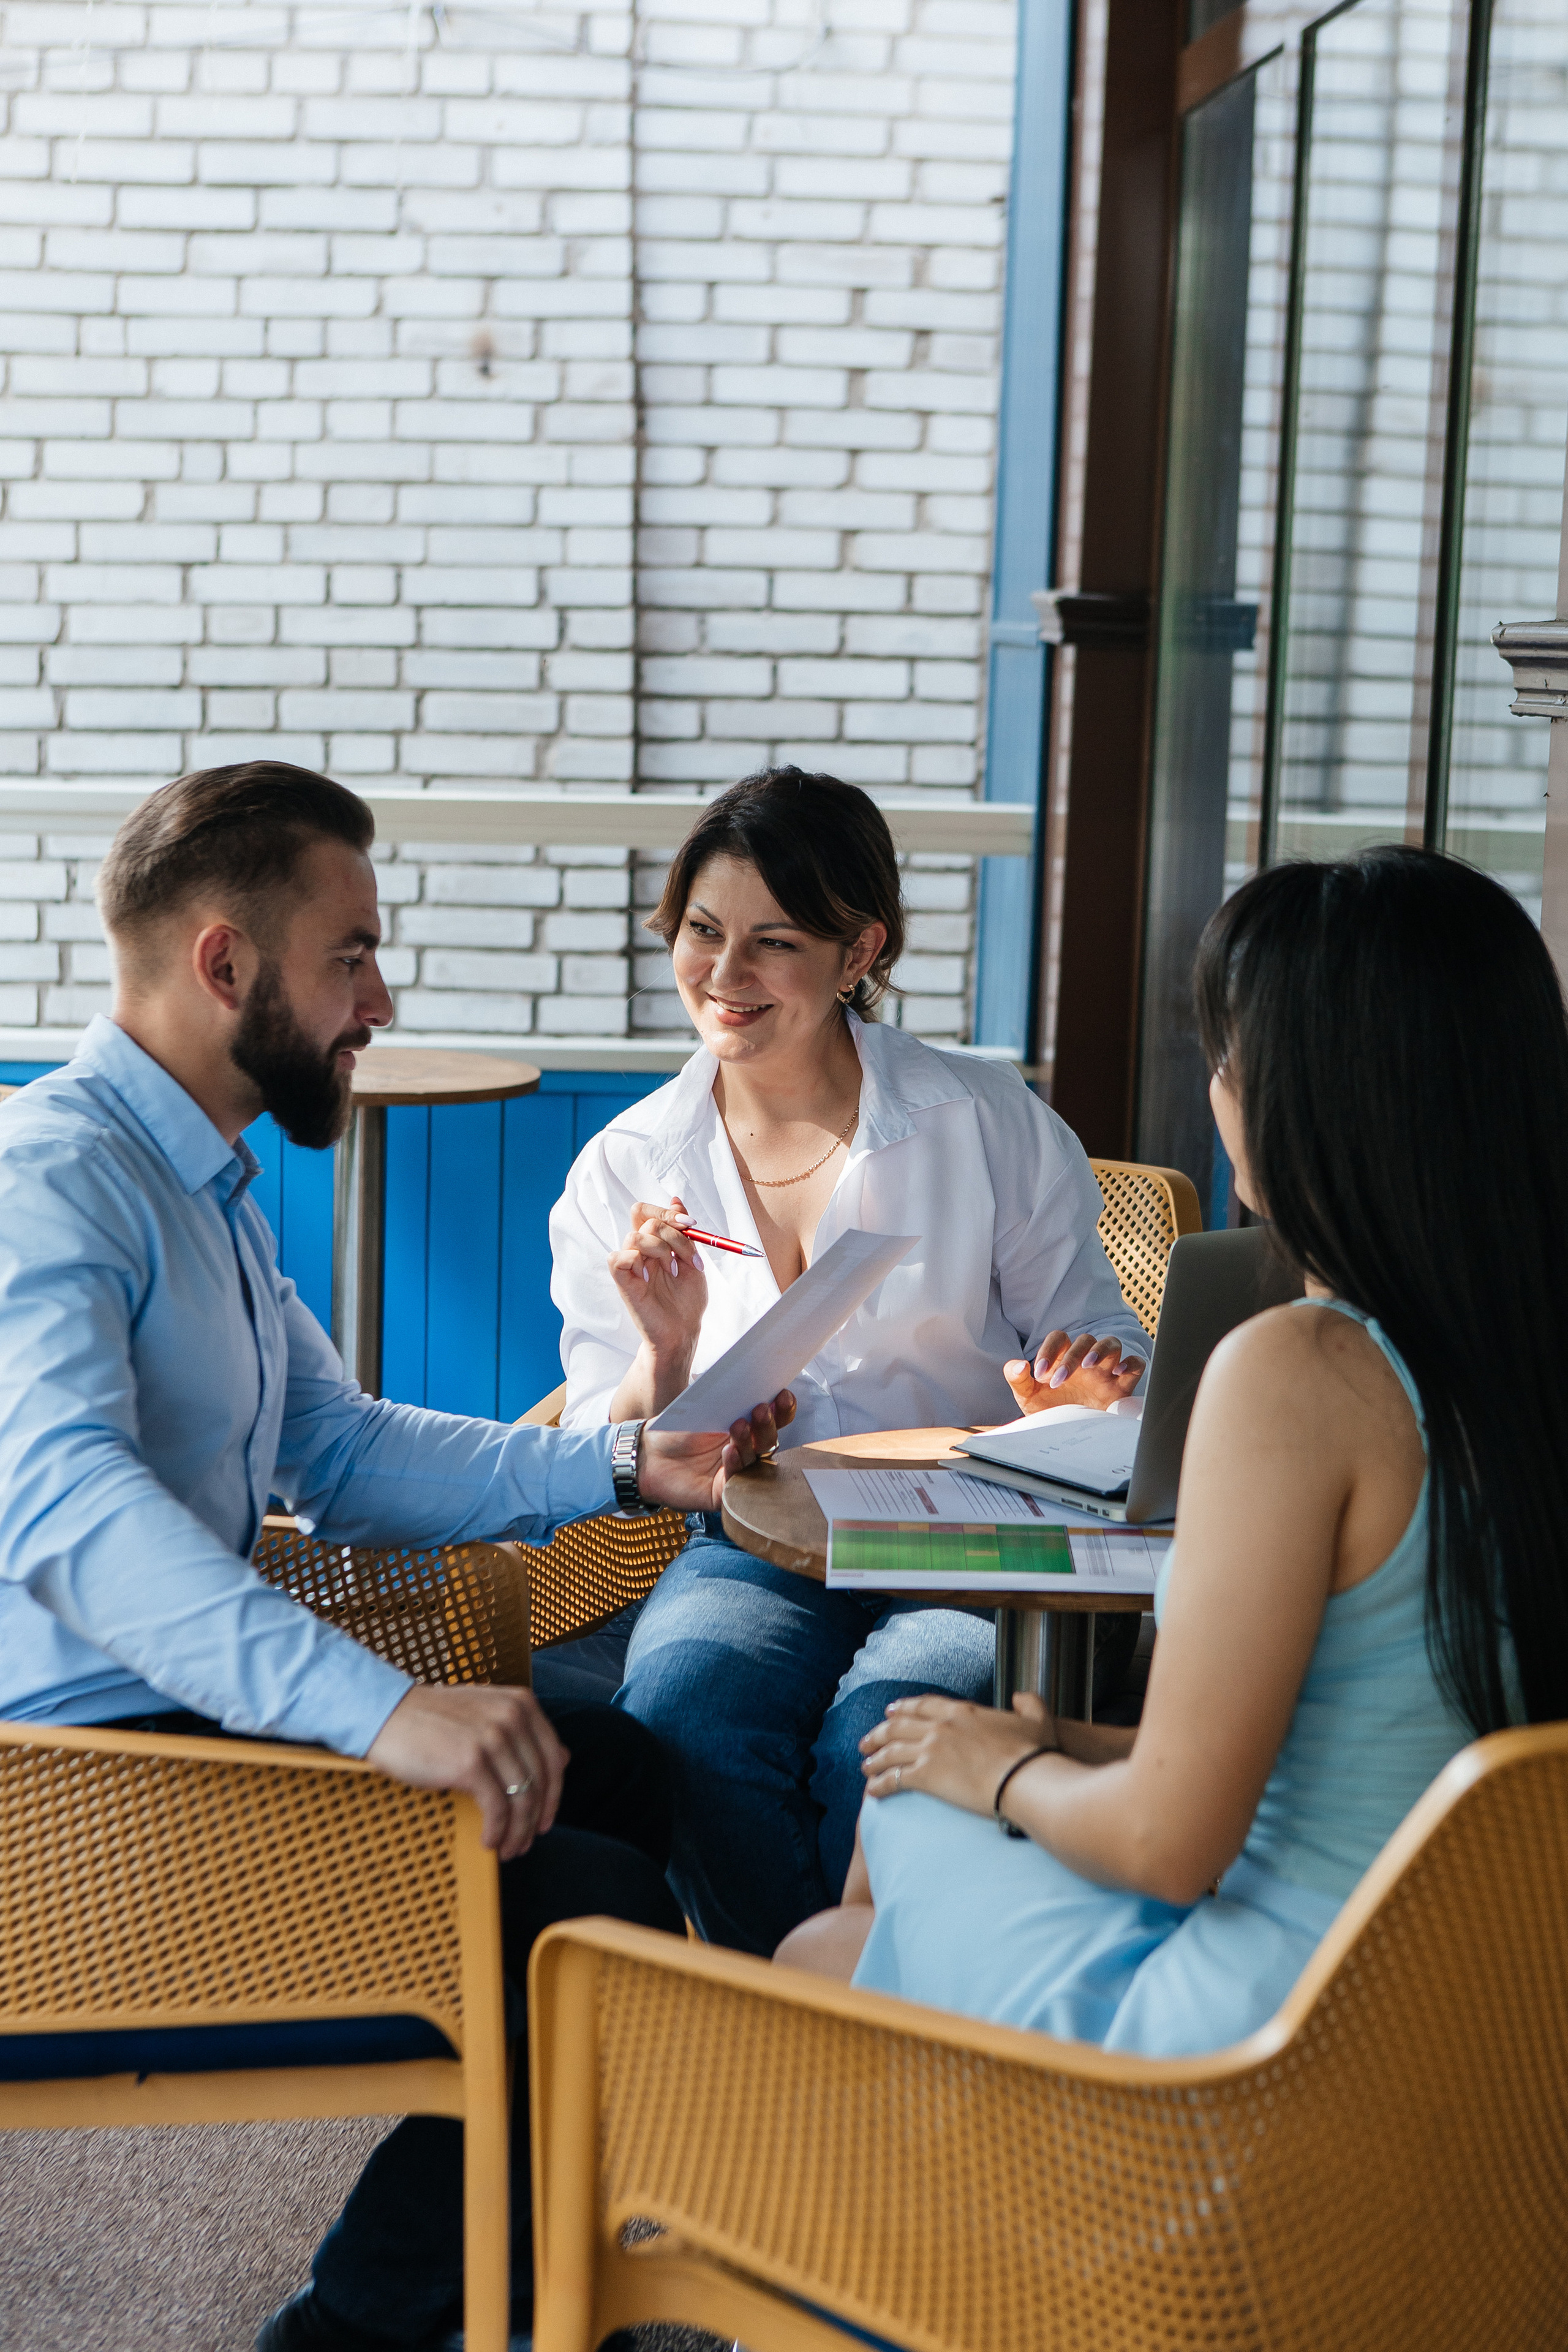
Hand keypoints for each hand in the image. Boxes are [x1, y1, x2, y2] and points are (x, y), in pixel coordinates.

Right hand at [366, 1682, 568, 1860]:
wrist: (387, 1714)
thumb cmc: (434, 1719)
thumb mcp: (487, 1713)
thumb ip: (523, 1732)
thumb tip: (564, 1758)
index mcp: (521, 1703)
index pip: (553, 1758)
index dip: (554, 1796)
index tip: (545, 1820)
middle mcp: (512, 1717)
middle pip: (540, 1783)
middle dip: (535, 1821)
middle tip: (525, 1843)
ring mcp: (492, 1738)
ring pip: (522, 1799)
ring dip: (518, 1832)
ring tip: (508, 1849)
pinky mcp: (470, 1762)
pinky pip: (497, 1808)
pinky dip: (497, 1831)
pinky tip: (488, 1842)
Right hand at [608, 1194, 708, 1372]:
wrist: (683, 1331)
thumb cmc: (687, 1300)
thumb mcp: (692, 1259)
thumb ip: (683, 1232)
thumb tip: (676, 1198)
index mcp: (654, 1242)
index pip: (646, 1210)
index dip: (667, 1210)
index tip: (692, 1224)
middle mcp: (639, 1250)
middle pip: (643, 1215)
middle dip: (672, 1230)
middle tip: (687, 1252)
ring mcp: (630, 1265)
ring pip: (635, 1235)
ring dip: (662, 1249)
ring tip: (674, 1272)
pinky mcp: (623, 1282)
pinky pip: (619, 1258)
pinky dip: (638, 1262)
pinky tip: (652, 1278)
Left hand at [638, 1388, 796, 1511]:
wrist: (647, 1455)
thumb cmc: (675, 1431)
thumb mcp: (704, 1409)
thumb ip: (729, 1399)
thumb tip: (752, 1380)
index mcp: (745, 1427)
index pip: (773, 1419)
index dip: (782, 1409)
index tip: (783, 1394)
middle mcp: (745, 1450)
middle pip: (769, 1439)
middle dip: (769, 1423)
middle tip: (761, 1409)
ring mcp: (736, 1472)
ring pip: (755, 1458)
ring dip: (749, 1440)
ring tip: (738, 1425)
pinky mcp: (723, 1493)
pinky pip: (736, 1479)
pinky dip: (734, 1463)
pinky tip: (729, 1451)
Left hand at [860, 1690, 1057, 1817]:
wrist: (1024, 1778)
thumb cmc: (1034, 1753)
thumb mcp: (1037, 1719)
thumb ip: (1029, 1702)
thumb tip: (1021, 1697)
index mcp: (962, 1711)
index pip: (924, 1705)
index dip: (904, 1708)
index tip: (891, 1712)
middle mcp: (940, 1726)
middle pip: (899, 1726)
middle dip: (879, 1733)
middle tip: (867, 1741)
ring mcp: (931, 1750)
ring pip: (891, 1751)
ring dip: (874, 1758)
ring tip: (864, 1766)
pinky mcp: (926, 1776)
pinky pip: (894, 1778)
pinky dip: (879, 1783)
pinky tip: (871, 1791)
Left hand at [1004, 1329, 1145, 1413]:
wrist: (1070, 1440)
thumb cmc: (1051, 1412)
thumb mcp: (1029, 1398)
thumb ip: (1018, 1379)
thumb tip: (1018, 1364)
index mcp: (1063, 1359)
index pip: (1059, 1338)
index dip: (1049, 1349)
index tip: (1039, 1374)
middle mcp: (1086, 1362)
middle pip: (1086, 1340)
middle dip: (1072, 1356)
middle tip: (1058, 1381)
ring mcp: (1106, 1372)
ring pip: (1112, 1344)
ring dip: (1101, 1350)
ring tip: (1088, 1366)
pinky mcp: (1123, 1387)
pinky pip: (1136, 1364)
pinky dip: (1131, 1363)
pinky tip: (1118, 1373)